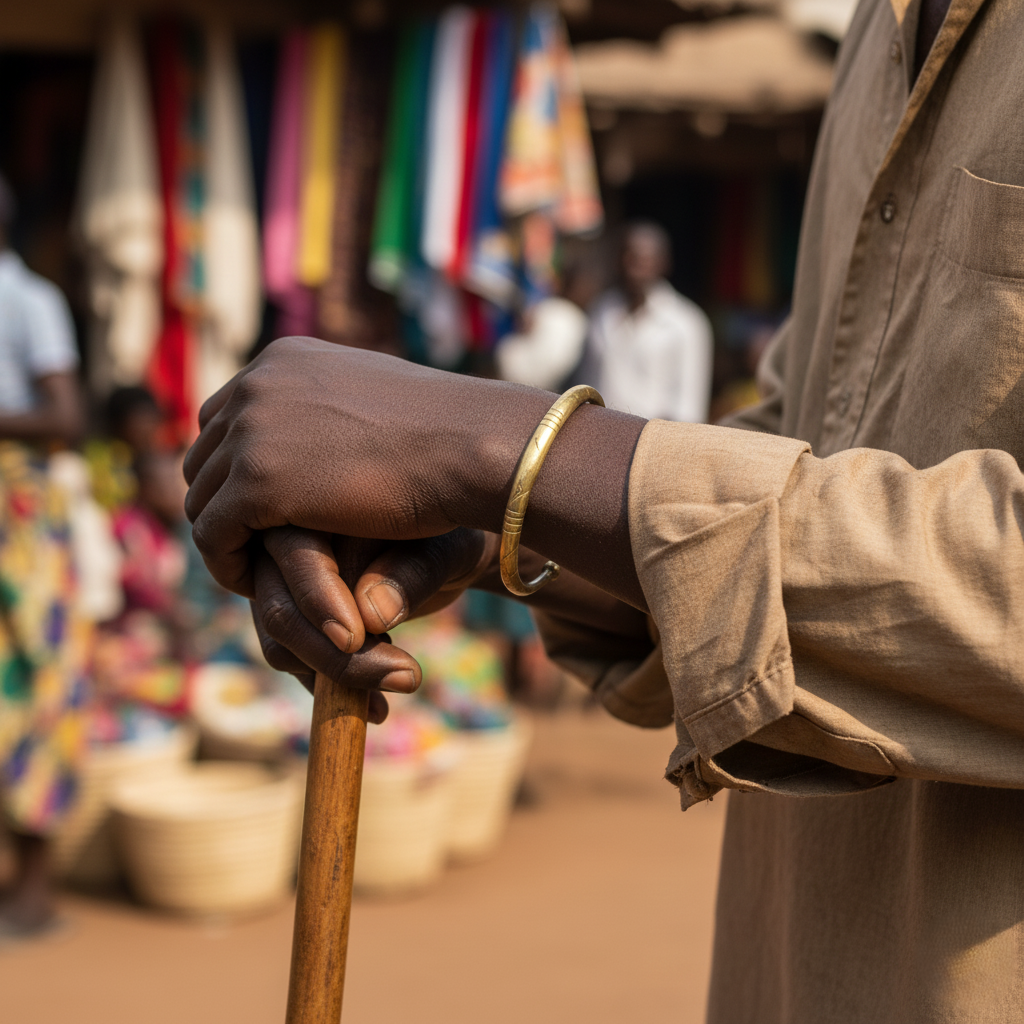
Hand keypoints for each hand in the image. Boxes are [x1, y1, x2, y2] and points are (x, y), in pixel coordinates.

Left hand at [184, 337, 647, 607]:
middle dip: (223, 503)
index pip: (227, 416)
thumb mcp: (375, 401)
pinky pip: (213, 534)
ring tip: (253, 571)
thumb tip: (329, 430)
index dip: (236, 468)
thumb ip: (335, 410)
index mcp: (281, 361)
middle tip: (250, 547)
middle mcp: (256, 386)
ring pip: (203, 498)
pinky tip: (256, 586)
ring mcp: (251, 432)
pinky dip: (226, 564)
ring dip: (224, 538)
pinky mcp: (256, 484)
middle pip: (205, 456)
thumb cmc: (444, 429)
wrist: (469, 444)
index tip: (259, 511)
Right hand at [251, 526, 495, 721]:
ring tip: (403, 685)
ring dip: (333, 678)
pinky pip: (292, 659)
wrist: (444, 554)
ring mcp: (280, 580)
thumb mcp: (445, 551)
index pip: (297, 555)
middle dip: (333, 655)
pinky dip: (329, 687)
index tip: (358, 640)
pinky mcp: (292, 616)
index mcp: (316, 506)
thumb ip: (411, 574)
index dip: (322, 602)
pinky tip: (377, 706)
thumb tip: (370, 615)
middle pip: (280, 606)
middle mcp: (285, 540)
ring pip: (279, 641)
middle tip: (406, 678)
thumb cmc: (446, 540)